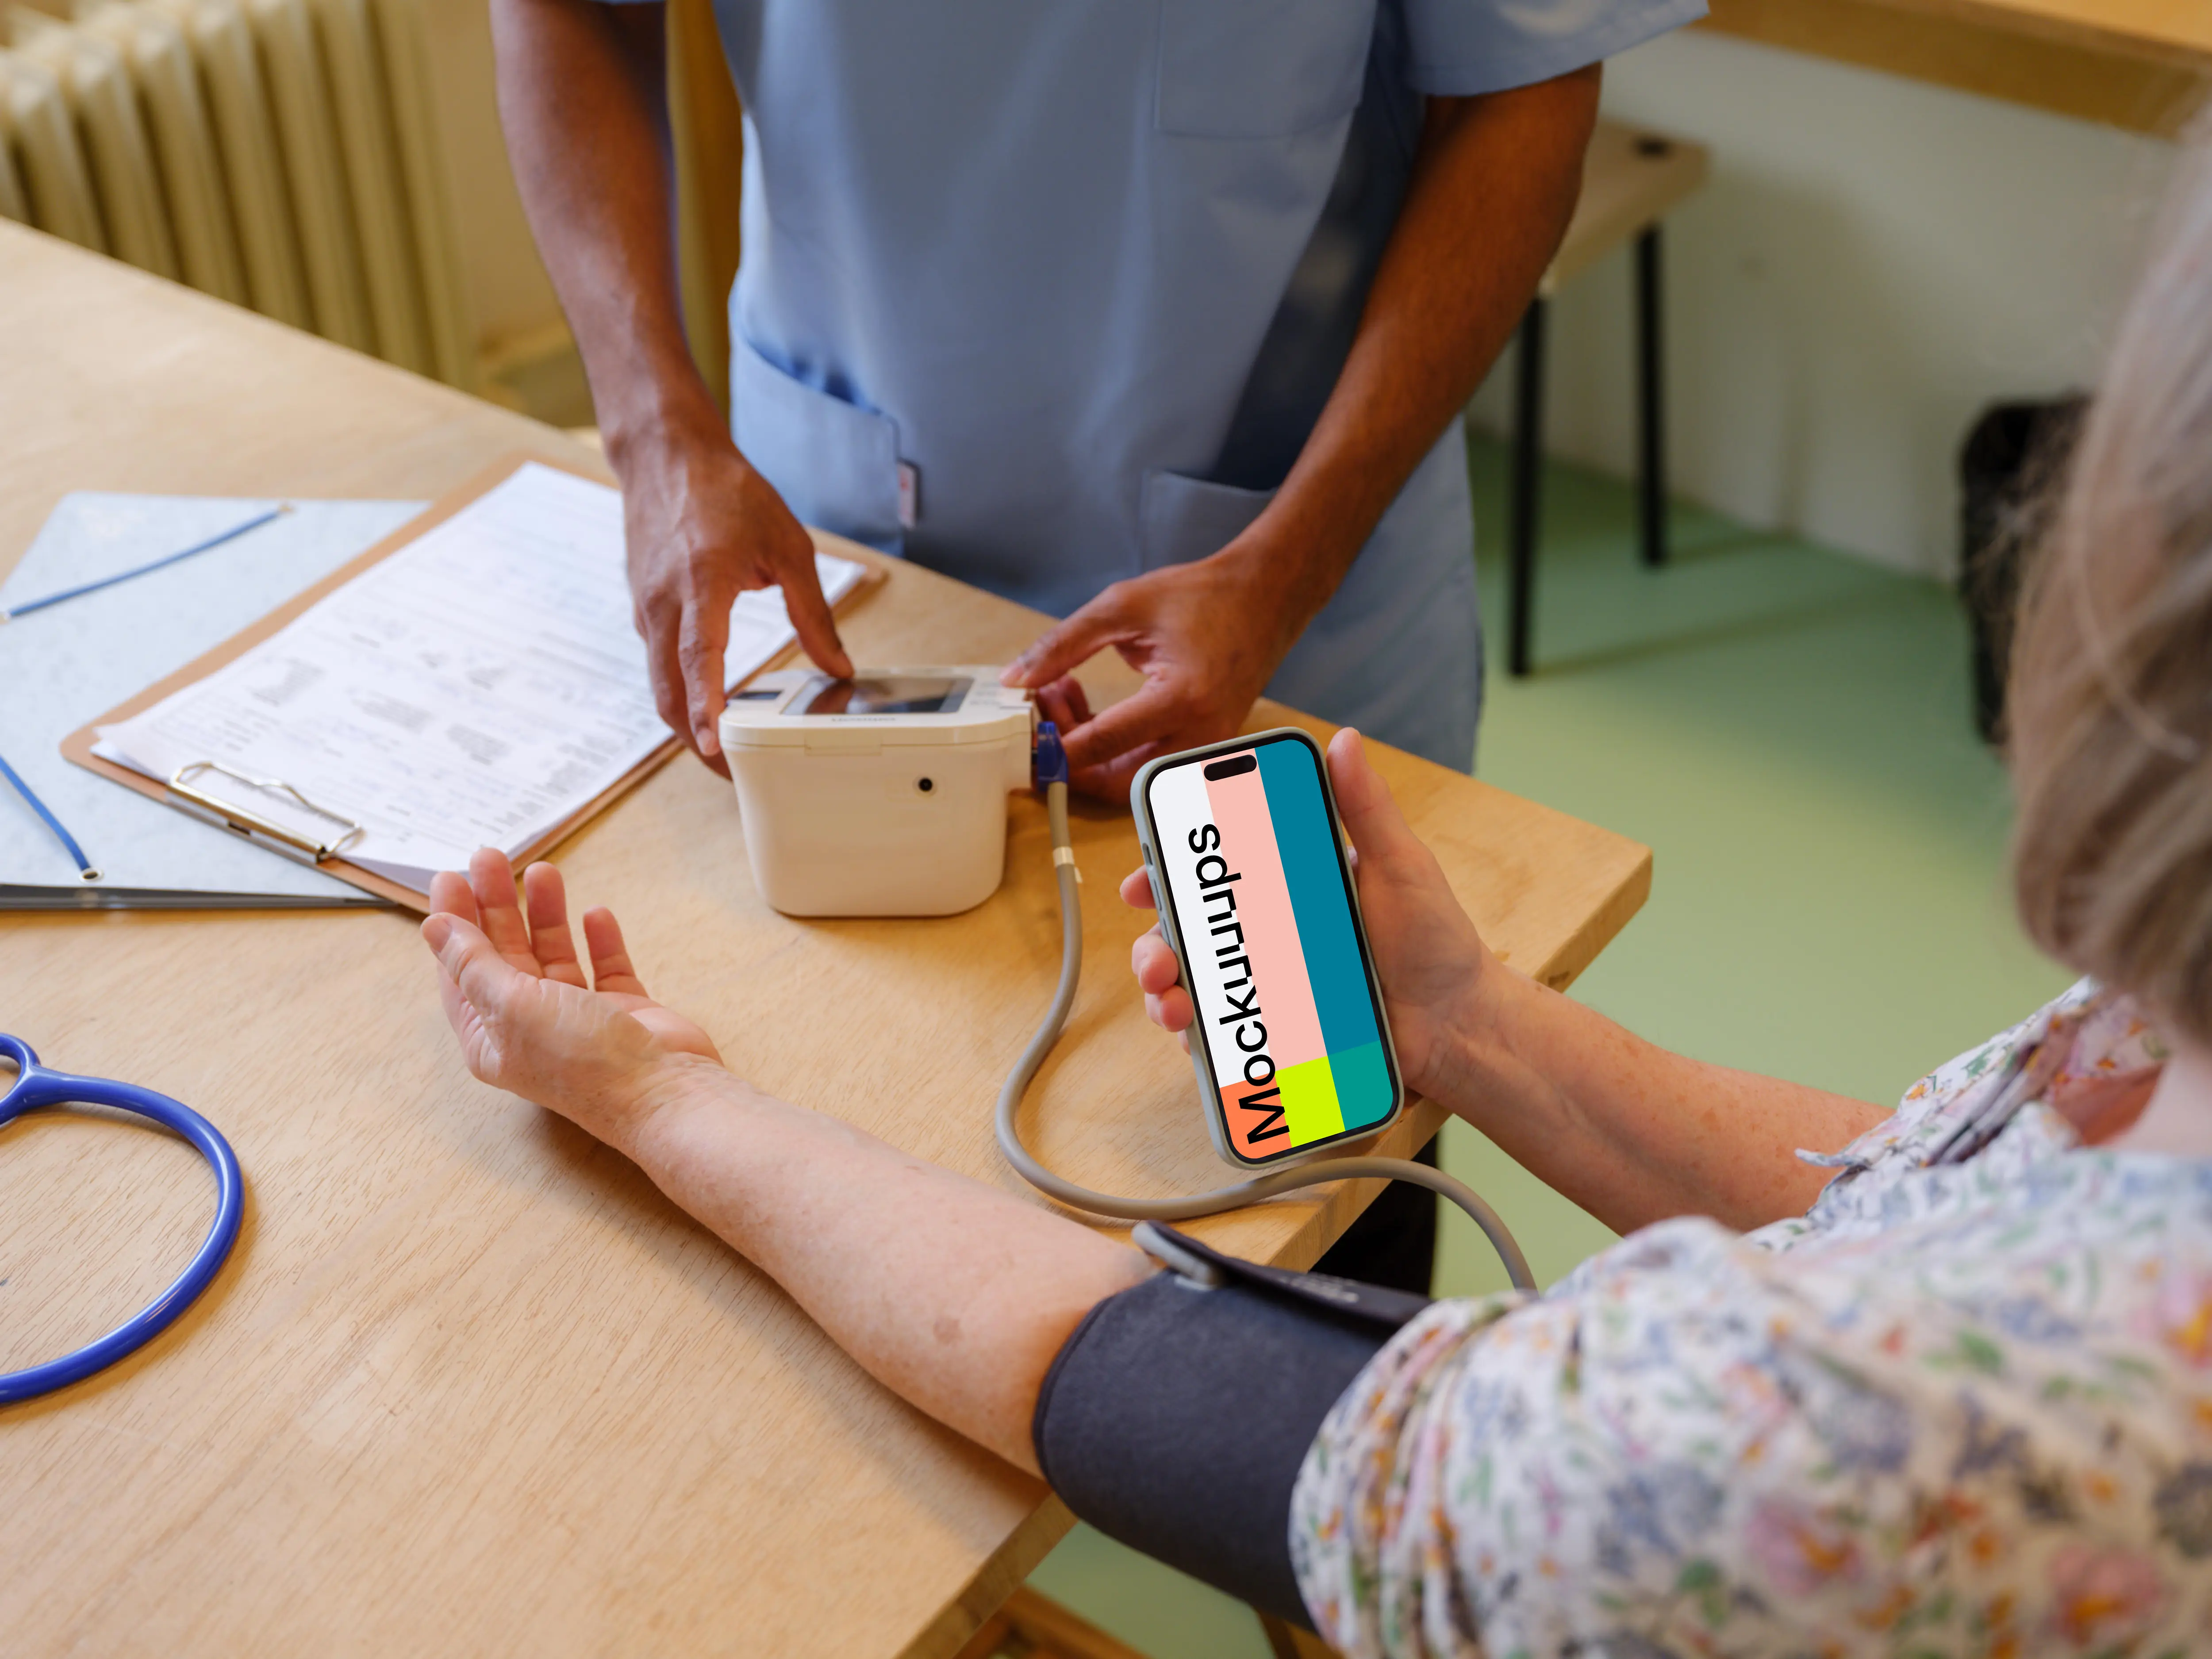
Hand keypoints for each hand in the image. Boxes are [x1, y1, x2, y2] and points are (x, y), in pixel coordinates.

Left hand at [421, 849, 723, 1153]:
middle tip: (491, 858)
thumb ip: (474, 962)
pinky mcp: (621, 1011)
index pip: (461, 970)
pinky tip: (595, 914)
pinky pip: (605, 967)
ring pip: (553, 954)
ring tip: (544, 871)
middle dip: (496, 905)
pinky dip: (599, 941)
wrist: (661, 1091)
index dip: (454, 922)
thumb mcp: (512, 1005)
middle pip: (504, 955)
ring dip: (545, 914)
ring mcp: (578, 1018)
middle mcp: (530, 1028)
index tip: (451, 876)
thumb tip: (434, 927)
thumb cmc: (583, 1059)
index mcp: (492, 1037)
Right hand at [619, 422, 853, 773]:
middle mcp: (665, 603)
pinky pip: (658, 663)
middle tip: (733, 775)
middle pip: (668, 692)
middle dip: (696, 741)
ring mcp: (646, 608)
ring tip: (725, 750)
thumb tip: (838, 666)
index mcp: (702, 584)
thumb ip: (812, 614)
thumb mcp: (787, 547)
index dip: (707, 708)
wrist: (665, 453)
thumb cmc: (726, 491)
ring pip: (659, 684)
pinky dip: (679, 691)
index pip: (700, 659)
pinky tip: (708, 700)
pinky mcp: (643, 608)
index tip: (715, 747)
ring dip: (686, 722)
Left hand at [1002, 545, 1303, 800]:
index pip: (1104, 743)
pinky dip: (1111, 747)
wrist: (1264, 597)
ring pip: (1130, 780)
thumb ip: (1063, 644)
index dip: (1055, 744)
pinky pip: (1147, 766)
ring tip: (1062, 696)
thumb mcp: (1122, 607)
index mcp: (1182, 698)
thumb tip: (1018, 679)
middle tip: (1040, 717)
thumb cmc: (1202, 596)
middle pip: (1117, 782)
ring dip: (1088, 752)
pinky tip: (1089, 708)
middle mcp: (1200, 734)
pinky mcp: (1204, 747)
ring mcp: (1207, 747)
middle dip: (1069, 758)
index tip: (1025, 731)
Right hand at [1120, 728, 1493, 1099]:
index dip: (1167, 871)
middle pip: (1188, 932)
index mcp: (1288, 885)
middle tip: (1159, 956)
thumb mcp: (1400, 865)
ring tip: (1174, 1005)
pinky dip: (1197, 1038)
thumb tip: (1344, 740)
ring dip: (1165, 992)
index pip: (1214, 872)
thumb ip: (1366, 807)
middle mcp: (1269, 934)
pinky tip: (1194, 1037)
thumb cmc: (1434, 940)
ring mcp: (1268, 986)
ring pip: (1192, 983)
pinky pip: (1220, 1036)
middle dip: (1155, 943)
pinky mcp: (1275, 1032)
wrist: (1456, 1022)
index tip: (1144, 879)